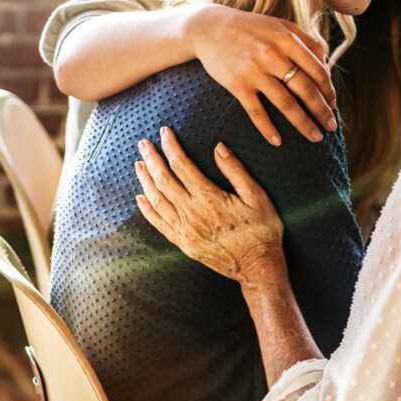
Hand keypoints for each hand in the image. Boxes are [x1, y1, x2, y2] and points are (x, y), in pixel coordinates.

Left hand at [134, 126, 285, 286]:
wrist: (258, 267)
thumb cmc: (262, 231)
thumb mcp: (256, 196)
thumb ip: (235, 171)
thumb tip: (218, 148)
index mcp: (209, 198)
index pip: (182, 166)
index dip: (171, 147)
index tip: (164, 133)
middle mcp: (192, 214)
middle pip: (164, 180)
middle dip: (152, 159)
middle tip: (143, 144)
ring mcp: (185, 230)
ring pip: (157, 200)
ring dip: (146, 180)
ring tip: (138, 164)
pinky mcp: (184, 244)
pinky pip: (159, 224)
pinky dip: (147, 210)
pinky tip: (140, 198)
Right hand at [187, 5, 337, 145]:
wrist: (209, 28)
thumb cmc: (250, 28)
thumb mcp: (280, 25)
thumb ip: (305, 41)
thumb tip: (326, 67)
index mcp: (287, 39)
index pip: (317, 70)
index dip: (328, 90)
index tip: (333, 104)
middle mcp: (272, 54)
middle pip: (306, 89)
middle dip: (322, 111)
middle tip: (331, 126)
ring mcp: (254, 70)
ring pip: (286, 103)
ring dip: (304, 123)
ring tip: (315, 137)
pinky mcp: (237, 84)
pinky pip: (256, 111)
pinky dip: (267, 128)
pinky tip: (278, 141)